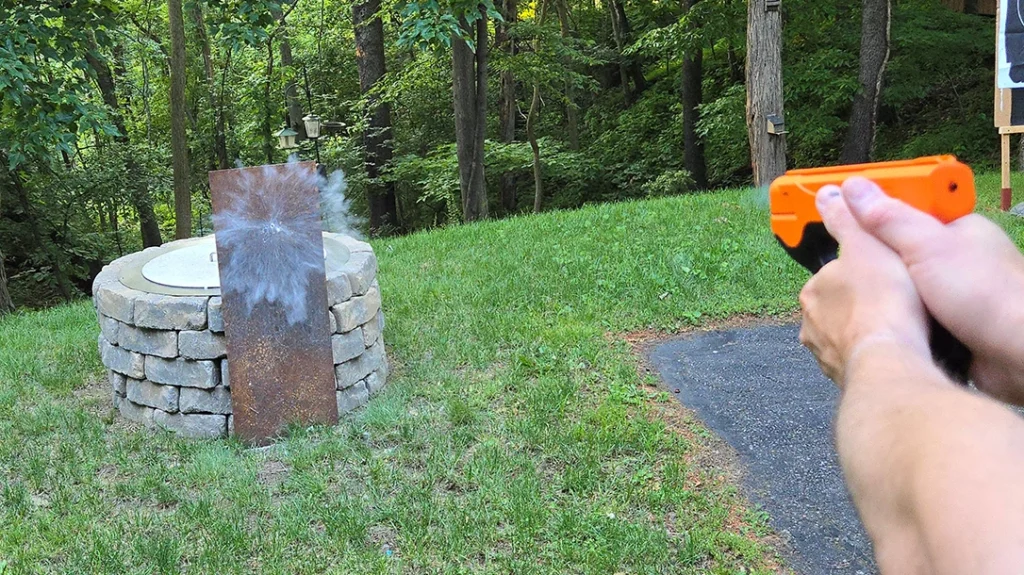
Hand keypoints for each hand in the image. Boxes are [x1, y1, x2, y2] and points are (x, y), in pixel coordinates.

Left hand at [799, 179, 931, 385]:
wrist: (892, 357)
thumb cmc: (881, 301)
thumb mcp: (867, 244)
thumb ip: (846, 220)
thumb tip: (828, 196)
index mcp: (812, 291)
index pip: (832, 275)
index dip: (860, 270)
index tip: (882, 272)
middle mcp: (811, 325)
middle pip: (838, 307)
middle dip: (861, 303)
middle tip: (895, 300)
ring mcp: (825, 354)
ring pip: (847, 335)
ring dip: (867, 331)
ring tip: (899, 326)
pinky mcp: (845, 377)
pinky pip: (860, 360)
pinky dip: (874, 354)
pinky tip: (896, 350)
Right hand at [840, 177, 1023, 404]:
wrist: (1019, 356)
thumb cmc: (989, 296)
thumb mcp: (927, 246)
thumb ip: (888, 218)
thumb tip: (853, 189)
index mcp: (953, 227)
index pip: (901, 205)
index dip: (866, 209)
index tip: (833, 209)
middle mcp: (951, 257)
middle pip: (894, 247)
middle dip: (870, 256)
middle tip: (839, 259)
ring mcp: (948, 292)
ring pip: (897, 284)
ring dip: (881, 291)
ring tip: (854, 293)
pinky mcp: (945, 324)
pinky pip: (907, 313)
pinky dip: (894, 317)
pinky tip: (878, 319)